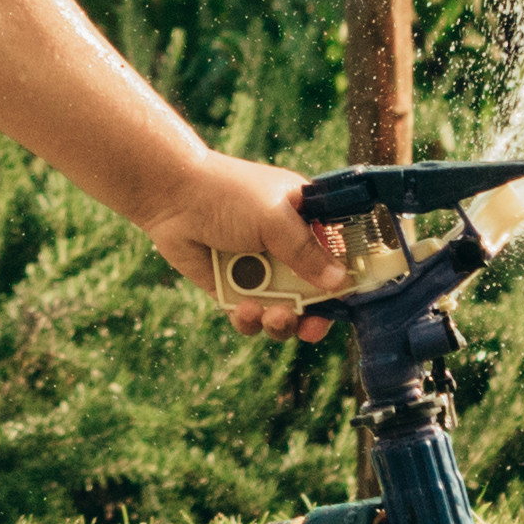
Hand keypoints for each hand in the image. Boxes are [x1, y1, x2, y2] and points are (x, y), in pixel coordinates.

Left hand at [129, 154, 342, 342]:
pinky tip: (244, 310)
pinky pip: (250, 318)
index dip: (348, 281)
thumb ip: (307, 251)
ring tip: (273, 317)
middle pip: (315, 295)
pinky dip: (250, 321)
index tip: (351, 303)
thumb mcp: (275, 218)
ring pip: (283, 313)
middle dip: (315, 316)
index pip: (339, 256)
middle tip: (312, 328)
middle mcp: (286, 250)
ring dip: (282, 323)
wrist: (172, 197)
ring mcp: (260, 271)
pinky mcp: (232, 290)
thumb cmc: (228, 194)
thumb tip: (340, 282)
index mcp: (305, 222)